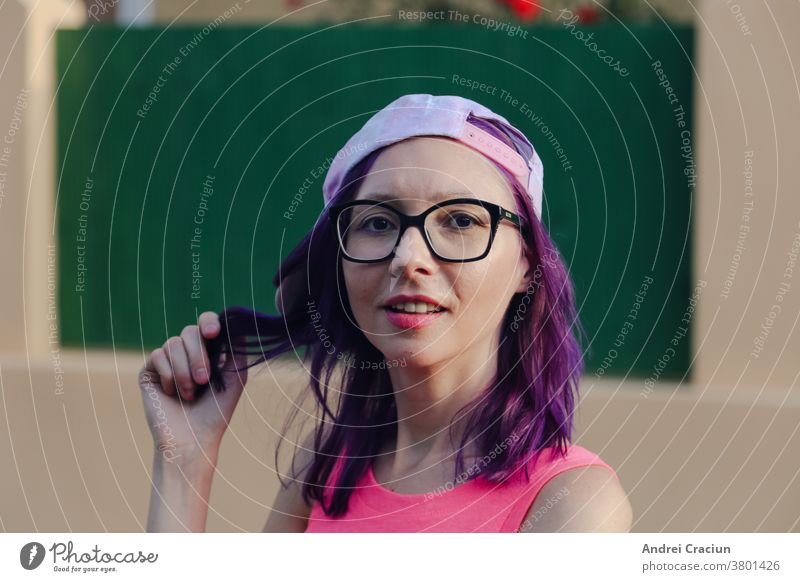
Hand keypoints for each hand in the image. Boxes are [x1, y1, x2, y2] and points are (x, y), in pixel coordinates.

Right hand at [138, 311, 247, 461]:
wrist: (192, 439)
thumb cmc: (216, 412)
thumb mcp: (235, 378)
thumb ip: (237, 351)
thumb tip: (236, 322)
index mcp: (208, 352)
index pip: (206, 323)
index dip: (209, 321)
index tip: (213, 333)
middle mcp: (187, 353)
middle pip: (190, 331)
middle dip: (199, 355)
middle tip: (204, 380)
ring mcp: (167, 361)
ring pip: (173, 343)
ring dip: (185, 370)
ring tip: (190, 394)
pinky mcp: (149, 371)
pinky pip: (157, 355)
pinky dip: (169, 375)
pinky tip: (172, 393)